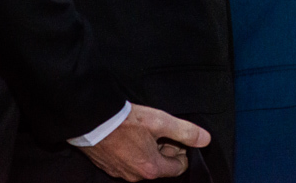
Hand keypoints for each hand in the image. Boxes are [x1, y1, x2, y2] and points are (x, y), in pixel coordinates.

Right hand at [80, 104, 209, 180]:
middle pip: (162, 166)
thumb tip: (204, 139)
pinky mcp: (109, 166)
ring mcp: (121, 172)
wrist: (92, 120)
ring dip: (151, 148)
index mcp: (151, 168)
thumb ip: (185, 131)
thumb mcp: (161, 122)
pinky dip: (135, 150)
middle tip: (161, 130)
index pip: (179, 167)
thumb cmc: (124, 121)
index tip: (177, 136)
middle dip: (166, 148)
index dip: (182, 149)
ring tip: (146, 130)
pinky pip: (130, 161)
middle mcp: (135, 176)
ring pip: (145, 163)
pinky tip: (132, 135)